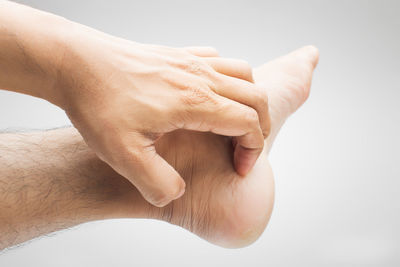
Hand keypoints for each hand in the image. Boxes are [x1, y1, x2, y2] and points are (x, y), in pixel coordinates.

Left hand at [52, 27, 269, 206]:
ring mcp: (189, 61)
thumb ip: (156, 182)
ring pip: (242, 72)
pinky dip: (227, 77)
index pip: (247, 122)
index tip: (240, 167)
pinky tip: (210, 93)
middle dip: (261, 125)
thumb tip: (176, 193)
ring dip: (249, 98)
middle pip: (255, 95)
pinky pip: (217, 59)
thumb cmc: (97, 103)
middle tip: (247, 147)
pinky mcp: (177, 54)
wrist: (76, 63)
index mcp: (194, 102)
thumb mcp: (122, 156)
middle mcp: (199, 77)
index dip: (253, 149)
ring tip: (236, 120)